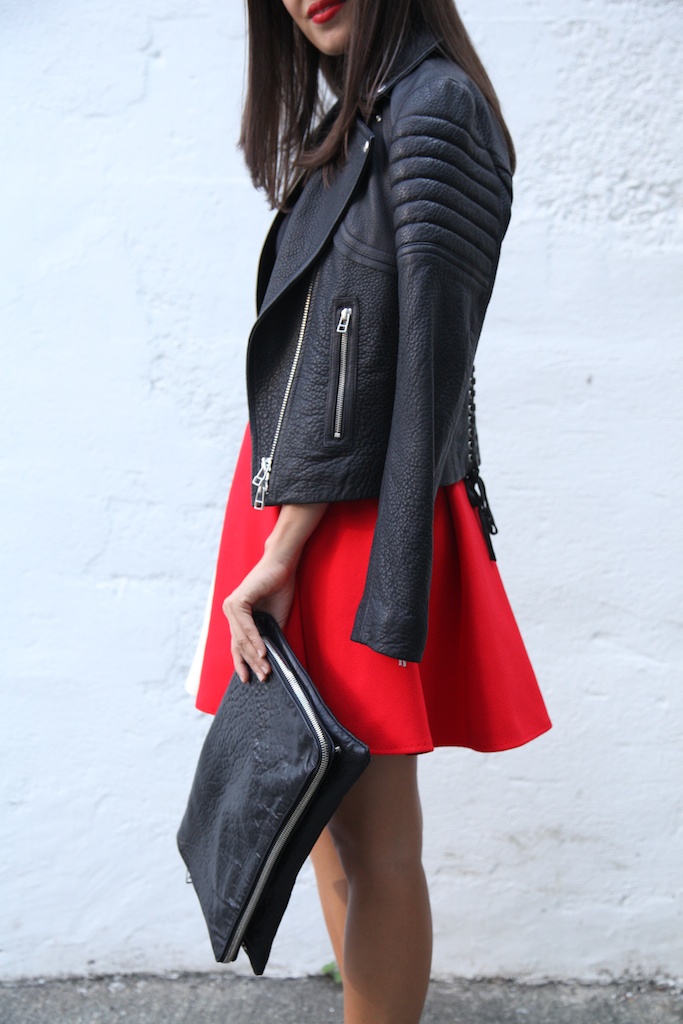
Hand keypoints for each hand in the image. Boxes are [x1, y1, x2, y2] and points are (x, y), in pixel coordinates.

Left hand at [222, 550, 295, 682]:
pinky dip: (255, 640)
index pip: (236, 645)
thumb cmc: (279, 589)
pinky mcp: (238, 601)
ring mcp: (231, 606)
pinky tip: (263, 651)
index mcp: (237, 617)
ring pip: (241, 638)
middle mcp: (230, 612)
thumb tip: (268, 659)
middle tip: (263, 677)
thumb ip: (268, 636)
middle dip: (252, 663)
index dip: (242, 663)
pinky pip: (246, 626)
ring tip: (265, 669)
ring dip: (254, 655)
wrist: (282, 566)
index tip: (249, 679)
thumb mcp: (273, 620)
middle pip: (238, 645)